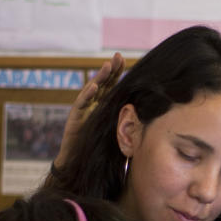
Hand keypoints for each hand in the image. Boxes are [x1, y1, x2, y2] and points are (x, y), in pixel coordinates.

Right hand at [53, 52, 124, 167]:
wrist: (77, 164)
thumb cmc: (97, 150)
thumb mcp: (115, 133)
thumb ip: (125, 123)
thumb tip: (146, 118)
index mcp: (102, 106)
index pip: (111, 86)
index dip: (117, 73)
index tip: (125, 59)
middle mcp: (92, 105)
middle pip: (102, 84)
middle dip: (110, 70)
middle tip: (118, 56)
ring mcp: (82, 111)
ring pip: (91, 90)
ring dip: (99, 78)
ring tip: (107, 67)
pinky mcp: (74, 119)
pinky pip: (81, 105)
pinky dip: (87, 95)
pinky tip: (94, 87)